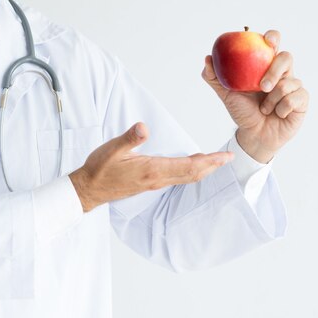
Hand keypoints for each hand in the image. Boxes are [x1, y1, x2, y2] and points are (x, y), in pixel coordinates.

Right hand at [69, 122, 234, 211]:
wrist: (89, 189)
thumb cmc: (99, 169)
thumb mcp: (111, 150)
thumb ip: (129, 138)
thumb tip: (144, 127)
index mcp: (152, 170)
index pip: (189, 166)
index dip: (209, 161)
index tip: (225, 156)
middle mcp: (157, 179)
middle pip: (193, 174)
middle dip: (213, 166)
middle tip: (229, 158)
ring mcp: (154, 183)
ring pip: (186, 177)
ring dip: (203, 169)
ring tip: (216, 161)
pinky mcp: (150, 183)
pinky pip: (177, 178)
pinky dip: (190, 171)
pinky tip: (192, 165)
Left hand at [202, 30, 308, 162]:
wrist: (253, 134)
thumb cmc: (243, 111)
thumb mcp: (226, 94)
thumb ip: (215, 77)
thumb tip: (208, 58)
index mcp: (265, 65)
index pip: (273, 43)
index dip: (273, 37)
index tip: (267, 41)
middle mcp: (282, 72)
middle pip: (286, 57)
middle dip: (274, 71)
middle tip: (263, 87)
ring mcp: (293, 85)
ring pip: (289, 82)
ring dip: (273, 99)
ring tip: (265, 108)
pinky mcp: (301, 100)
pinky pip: (296, 98)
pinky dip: (282, 108)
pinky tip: (278, 114)